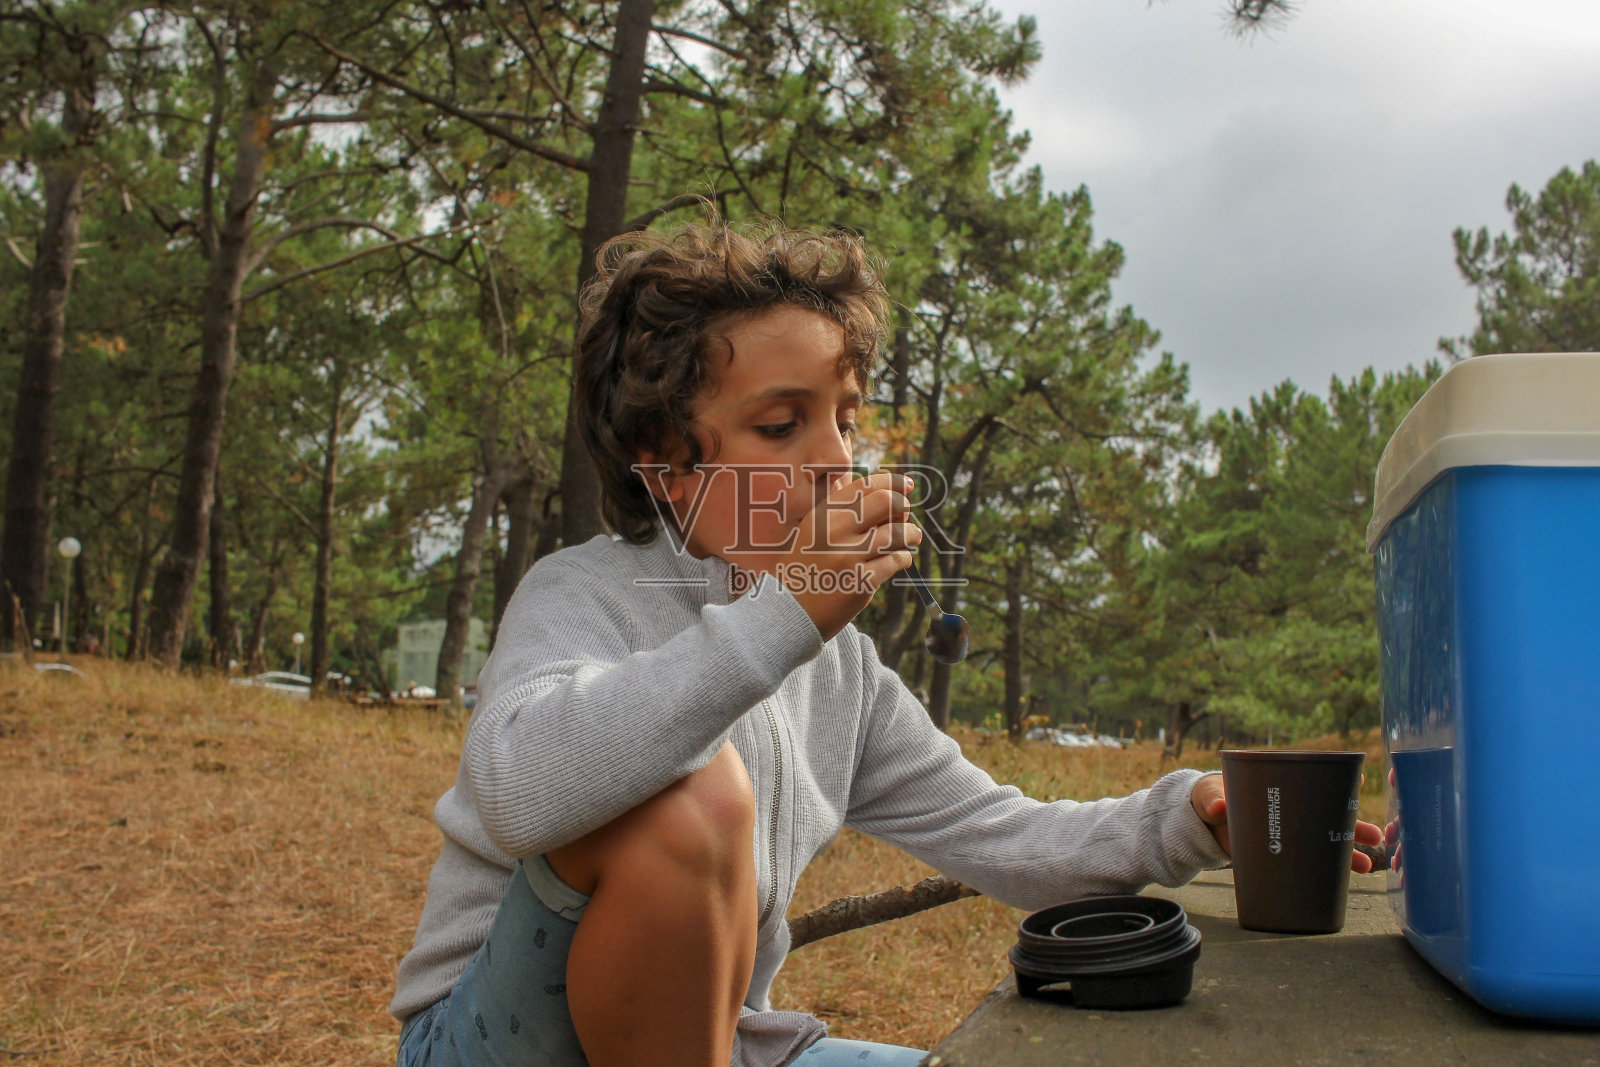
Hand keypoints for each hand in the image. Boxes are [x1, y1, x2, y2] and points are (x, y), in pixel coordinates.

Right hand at [779, 471, 922, 641]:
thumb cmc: (806, 570)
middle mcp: (834, 531)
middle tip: (906, 514)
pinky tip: (900, 559)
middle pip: (885, 502)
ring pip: (895, 532)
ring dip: (910, 533)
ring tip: (913, 537)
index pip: (864, 486)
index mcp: (822, 515)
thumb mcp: (814, 533)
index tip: (905, 485)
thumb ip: (844, 516)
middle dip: (902, 506)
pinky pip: (895, 561)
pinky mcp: (861, 581)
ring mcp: (848, 556)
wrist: (789, 611)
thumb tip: (891, 501)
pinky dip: (903, 558)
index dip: (891, 482)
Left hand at [1189, 772, 1385, 871]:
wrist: (1204, 826)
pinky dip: (1329, 869)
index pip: (1312, 776)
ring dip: (1350, 850)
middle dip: (1353, 824)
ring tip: (1367, 863)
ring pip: (1327, 838)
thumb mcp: (1211, 796)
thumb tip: (1220, 808)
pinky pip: (1312, 860)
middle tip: (1375, 835)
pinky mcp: (1283, 851)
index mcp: (1278, 783)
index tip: (1358, 777)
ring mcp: (1291, 830)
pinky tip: (1345, 880)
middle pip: (1329, 812)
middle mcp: (1292, 806)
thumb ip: (1213, 800)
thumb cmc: (1212, 800)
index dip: (1336, 775)